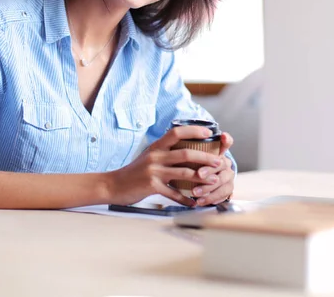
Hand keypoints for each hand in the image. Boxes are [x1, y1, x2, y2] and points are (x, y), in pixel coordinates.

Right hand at [108, 125, 222, 205]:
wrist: (113, 185)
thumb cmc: (133, 172)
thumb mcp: (148, 156)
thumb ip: (164, 152)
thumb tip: (184, 149)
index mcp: (156, 147)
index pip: (176, 132)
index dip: (194, 130)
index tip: (209, 132)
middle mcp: (155, 156)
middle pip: (185, 153)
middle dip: (205, 157)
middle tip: (219, 161)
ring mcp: (153, 171)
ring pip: (183, 172)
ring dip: (201, 177)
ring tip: (213, 181)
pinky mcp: (152, 186)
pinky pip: (173, 193)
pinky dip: (185, 199)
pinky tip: (194, 202)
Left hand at [192, 132, 234, 205]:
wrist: (207, 185)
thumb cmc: (195, 168)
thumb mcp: (190, 159)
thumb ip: (186, 150)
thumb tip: (172, 137)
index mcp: (218, 152)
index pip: (226, 142)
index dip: (226, 139)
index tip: (222, 136)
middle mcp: (225, 162)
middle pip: (222, 163)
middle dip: (210, 169)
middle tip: (199, 174)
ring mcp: (228, 176)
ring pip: (222, 181)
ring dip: (208, 187)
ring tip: (195, 192)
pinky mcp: (228, 189)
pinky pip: (223, 194)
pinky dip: (210, 198)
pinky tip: (200, 202)